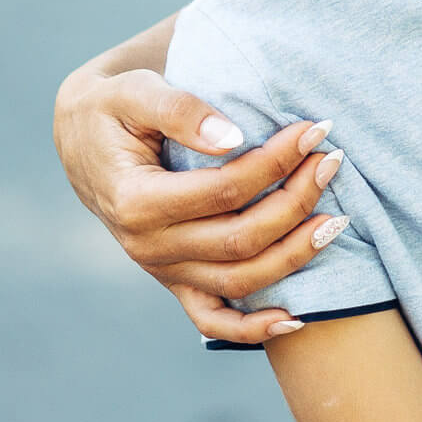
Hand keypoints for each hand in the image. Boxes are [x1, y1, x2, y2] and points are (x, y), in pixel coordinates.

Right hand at [53, 59, 340, 344]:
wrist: (84, 140)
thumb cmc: (114, 109)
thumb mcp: (134, 92)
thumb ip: (180, 110)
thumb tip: (233, 138)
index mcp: (136, 201)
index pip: (224, 190)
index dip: (275, 162)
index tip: (314, 130)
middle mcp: (148, 246)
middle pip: (241, 238)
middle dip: (296, 201)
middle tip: (332, 161)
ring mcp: (162, 271)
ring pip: (240, 280)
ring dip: (295, 254)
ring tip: (337, 218)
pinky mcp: (174, 281)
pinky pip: (213, 318)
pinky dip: (253, 328)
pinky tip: (295, 319)